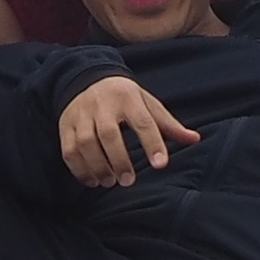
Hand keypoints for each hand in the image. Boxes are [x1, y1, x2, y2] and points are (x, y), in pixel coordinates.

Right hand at [59, 74, 198, 187]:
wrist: (84, 78)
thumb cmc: (123, 97)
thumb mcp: (147, 103)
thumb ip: (169, 124)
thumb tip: (195, 139)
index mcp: (128, 97)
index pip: (143, 121)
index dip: (152, 143)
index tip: (160, 165)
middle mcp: (102, 104)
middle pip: (109, 133)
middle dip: (119, 160)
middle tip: (129, 181)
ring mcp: (81, 114)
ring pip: (85, 143)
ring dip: (98, 167)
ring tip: (110, 182)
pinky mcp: (65, 125)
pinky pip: (68, 150)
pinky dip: (79, 169)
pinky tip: (92, 180)